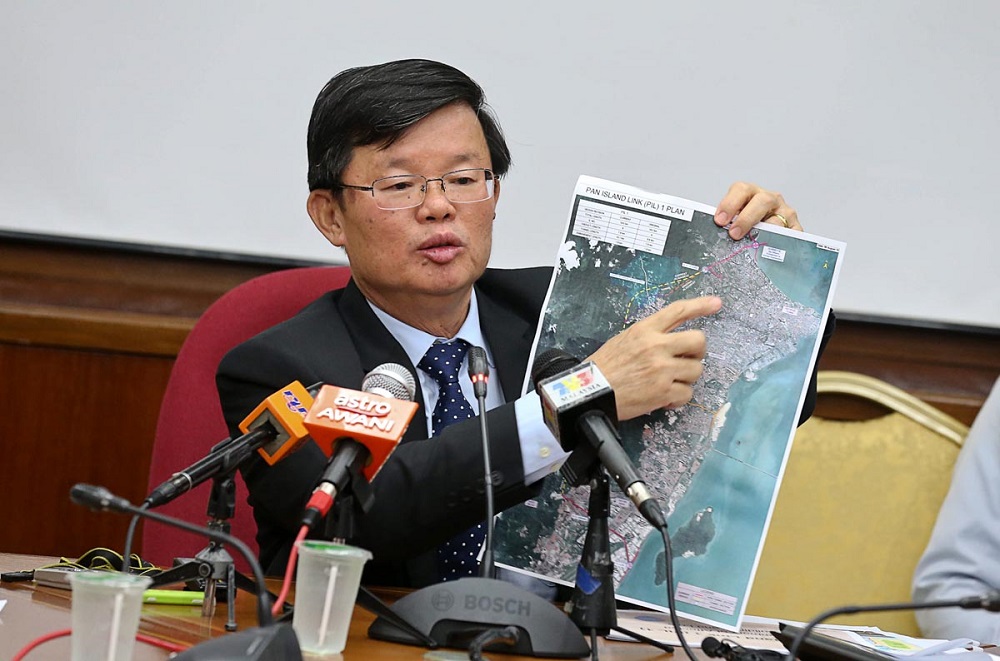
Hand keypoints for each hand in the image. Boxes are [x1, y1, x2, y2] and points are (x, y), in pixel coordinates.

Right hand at [586, 296, 722, 419]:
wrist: (589, 393)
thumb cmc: (603, 369)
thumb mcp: (624, 340)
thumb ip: (649, 336)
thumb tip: (673, 340)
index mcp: (644, 330)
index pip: (678, 311)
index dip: (700, 305)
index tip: (716, 304)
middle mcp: (656, 346)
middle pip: (699, 340)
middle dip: (698, 351)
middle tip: (688, 358)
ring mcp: (662, 369)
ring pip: (696, 370)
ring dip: (686, 377)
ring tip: (669, 382)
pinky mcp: (663, 392)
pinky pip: (687, 393)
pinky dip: (678, 398)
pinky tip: (665, 398)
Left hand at [713, 181, 801, 239]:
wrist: (772, 235)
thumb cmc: (748, 226)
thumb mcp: (736, 220)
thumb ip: (727, 223)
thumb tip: (714, 233)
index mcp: (751, 193)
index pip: (741, 190)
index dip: (730, 204)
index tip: (720, 220)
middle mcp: (770, 199)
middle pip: (761, 201)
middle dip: (746, 218)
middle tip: (734, 233)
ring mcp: (784, 213)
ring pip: (776, 220)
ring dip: (763, 233)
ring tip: (753, 244)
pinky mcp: (795, 228)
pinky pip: (790, 235)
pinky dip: (780, 243)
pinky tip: (770, 249)